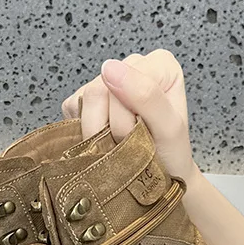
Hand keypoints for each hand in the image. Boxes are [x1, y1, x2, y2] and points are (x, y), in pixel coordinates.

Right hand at [61, 49, 201, 188]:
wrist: (162, 179)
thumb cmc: (171, 156)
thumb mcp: (169, 129)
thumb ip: (146, 95)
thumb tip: (109, 68)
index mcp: (159, 65)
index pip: (122, 80)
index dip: (124, 117)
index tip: (140, 135)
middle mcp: (132, 67)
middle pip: (98, 90)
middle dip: (110, 127)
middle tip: (129, 143)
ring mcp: (106, 82)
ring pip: (83, 101)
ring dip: (98, 133)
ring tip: (119, 144)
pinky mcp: (85, 100)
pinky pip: (72, 111)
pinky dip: (86, 134)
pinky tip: (104, 141)